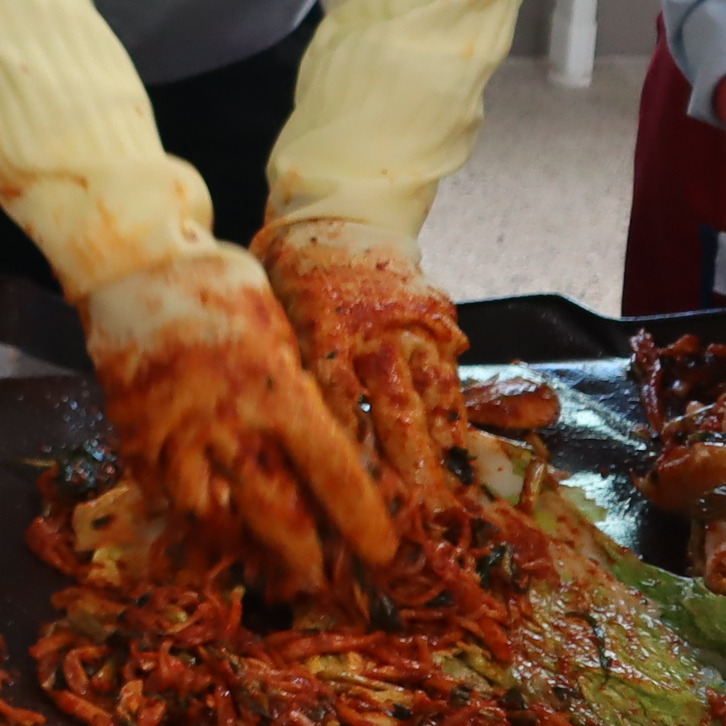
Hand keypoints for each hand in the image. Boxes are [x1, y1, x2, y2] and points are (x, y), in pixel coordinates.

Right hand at [81, 244, 394, 595]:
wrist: (128, 259)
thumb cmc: (214, 280)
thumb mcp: (277, 325)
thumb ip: (296, 383)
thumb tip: (326, 431)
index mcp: (275, 391)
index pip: (333, 475)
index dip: (361, 523)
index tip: (381, 553)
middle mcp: (226, 423)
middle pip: (274, 513)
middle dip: (303, 556)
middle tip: (320, 581)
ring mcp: (173, 432)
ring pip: (210, 514)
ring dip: (240, 543)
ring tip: (256, 556)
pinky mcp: (132, 430)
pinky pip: (159, 491)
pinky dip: (183, 511)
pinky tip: (200, 515)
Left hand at [259, 216, 468, 511]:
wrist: (343, 213)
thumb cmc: (291, 270)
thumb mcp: (273, 310)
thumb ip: (284, 362)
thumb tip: (271, 427)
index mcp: (323, 321)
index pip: (335, 396)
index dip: (344, 446)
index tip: (347, 491)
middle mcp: (373, 326)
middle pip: (392, 404)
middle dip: (403, 462)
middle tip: (411, 512)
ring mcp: (411, 322)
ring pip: (430, 394)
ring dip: (435, 448)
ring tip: (441, 494)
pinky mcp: (438, 318)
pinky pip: (449, 373)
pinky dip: (452, 412)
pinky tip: (454, 448)